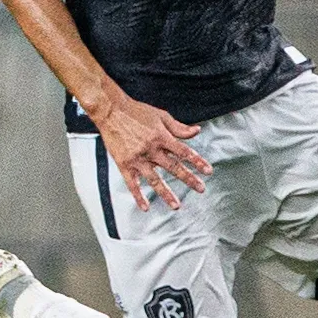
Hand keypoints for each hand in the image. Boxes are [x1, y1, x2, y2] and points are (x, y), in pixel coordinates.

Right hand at [92, 90, 208, 211]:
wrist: (109, 110)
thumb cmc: (136, 111)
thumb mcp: (160, 116)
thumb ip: (178, 127)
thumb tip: (197, 131)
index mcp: (161, 137)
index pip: (184, 152)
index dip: (197, 162)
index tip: (208, 172)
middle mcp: (150, 149)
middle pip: (173, 167)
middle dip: (188, 179)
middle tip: (200, 189)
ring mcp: (137, 158)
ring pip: (154, 179)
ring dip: (166, 193)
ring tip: (176, 206)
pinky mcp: (123, 164)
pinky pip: (131, 183)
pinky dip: (138, 196)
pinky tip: (145, 207)